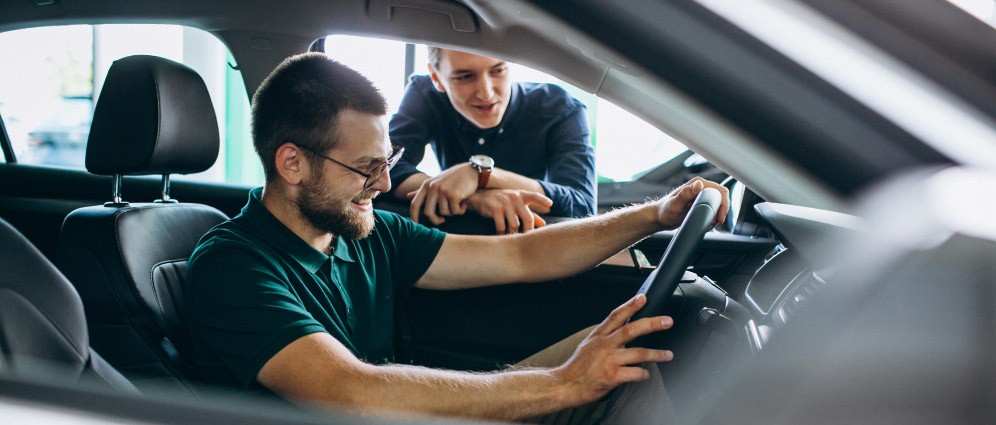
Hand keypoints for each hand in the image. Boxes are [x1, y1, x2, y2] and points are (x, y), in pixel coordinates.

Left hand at [406, 163, 478, 224]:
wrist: (472, 170)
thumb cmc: (454, 177)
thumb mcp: (436, 181)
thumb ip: (423, 190)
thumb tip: (407, 196)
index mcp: (427, 185)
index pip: (415, 204)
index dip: (413, 216)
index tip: (416, 225)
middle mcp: (433, 187)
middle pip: (428, 212)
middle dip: (435, 220)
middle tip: (442, 221)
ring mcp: (443, 191)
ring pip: (444, 213)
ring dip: (452, 212)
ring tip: (458, 204)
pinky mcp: (453, 195)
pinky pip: (455, 211)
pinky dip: (460, 210)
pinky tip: (464, 204)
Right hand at [463, 189, 553, 233]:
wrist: (479, 197)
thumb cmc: (501, 202)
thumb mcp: (515, 204)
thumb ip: (529, 213)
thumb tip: (543, 224)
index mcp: (521, 195)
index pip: (534, 196)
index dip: (542, 201)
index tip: (550, 205)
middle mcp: (514, 197)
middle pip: (528, 218)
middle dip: (528, 231)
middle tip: (527, 240)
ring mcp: (504, 203)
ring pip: (515, 225)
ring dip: (513, 234)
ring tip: (512, 238)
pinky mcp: (495, 209)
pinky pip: (501, 226)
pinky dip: (502, 234)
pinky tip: (501, 236)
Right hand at [553, 294, 673, 406]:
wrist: (566, 385)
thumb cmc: (578, 367)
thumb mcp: (588, 345)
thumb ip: (605, 337)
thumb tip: (622, 331)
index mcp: (599, 336)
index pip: (616, 316)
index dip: (630, 306)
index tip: (643, 298)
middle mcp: (605, 346)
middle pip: (632, 330)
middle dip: (652, 324)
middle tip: (668, 321)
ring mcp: (609, 361)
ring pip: (639, 353)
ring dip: (657, 354)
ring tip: (668, 355)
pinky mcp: (613, 376)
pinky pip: (635, 373)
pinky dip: (644, 374)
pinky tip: (646, 374)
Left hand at [657, 177, 729, 228]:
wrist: (659, 218)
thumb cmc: (665, 211)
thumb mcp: (675, 204)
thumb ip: (686, 194)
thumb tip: (699, 184)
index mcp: (696, 184)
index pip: (719, 191)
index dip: (723, 205)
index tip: (718, 218)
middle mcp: (700, 187)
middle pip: (721, 197)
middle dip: (721, 211)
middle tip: (714, 223)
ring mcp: (701, 195)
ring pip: (719, 204)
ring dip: (717, 215)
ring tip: (708, 223)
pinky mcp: (701, 202)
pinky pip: (713, 208)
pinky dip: (713, 217)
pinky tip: (706, 223)